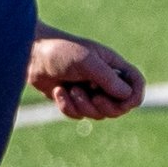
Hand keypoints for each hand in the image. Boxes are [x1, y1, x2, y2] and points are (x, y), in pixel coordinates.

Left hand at [27, 29, 143, 119]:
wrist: (31, 55)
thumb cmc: (60, 51)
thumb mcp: (87, 62)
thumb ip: (108, 79)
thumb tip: (127, 96)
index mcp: (113, 66)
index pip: (136, 85)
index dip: (134, 97)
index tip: (126, 102)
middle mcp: (104, 80)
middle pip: (118, 107)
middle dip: (105, 107)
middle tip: (94, 97)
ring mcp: (88, 91)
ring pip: (97, 114)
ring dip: (83, 105)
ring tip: (71, 89)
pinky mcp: (72, 100)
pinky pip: (77, 115)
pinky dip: (67, 106)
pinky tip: (58, 91)